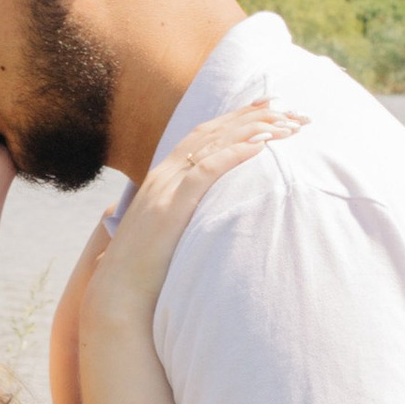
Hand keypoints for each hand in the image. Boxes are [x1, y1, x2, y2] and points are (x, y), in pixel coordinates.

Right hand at [84, 99, 303, 328]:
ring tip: (285, 123)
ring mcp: (164, 189)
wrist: (117, 297)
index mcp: (162, 180)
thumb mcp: (168, 237)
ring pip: (212, 144)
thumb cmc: (146, 276)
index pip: (203, 138)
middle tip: (287, 107)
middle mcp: (162, 176)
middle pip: (211, 132)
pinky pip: (207, 170)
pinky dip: (234, 153)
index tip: (267, 110)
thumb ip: (186, 220)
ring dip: (251, 130)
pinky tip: (261, 144)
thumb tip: (213, 222)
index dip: (235, 120)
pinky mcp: (170, 207)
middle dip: (250, 116)